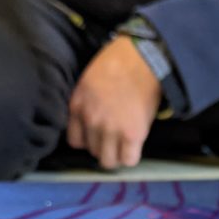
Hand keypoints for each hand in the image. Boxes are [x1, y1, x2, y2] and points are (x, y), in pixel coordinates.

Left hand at [67, 36, 162, 169]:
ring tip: (125, 145)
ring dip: (117, 155)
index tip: (98, 136)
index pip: (75, 141)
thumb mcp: (89, 82)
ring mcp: (111, 129)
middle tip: (116, 137)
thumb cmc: (119, 62)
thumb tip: (94, 123)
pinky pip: (128, 160)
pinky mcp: (132, 134)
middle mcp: (91, 120)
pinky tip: (135, 146)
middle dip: (104, 147)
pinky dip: (131, 157)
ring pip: (109, 161)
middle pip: (93, 152)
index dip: (88, 141)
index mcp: (78, 106)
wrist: (143, 57)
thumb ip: (87, 104)